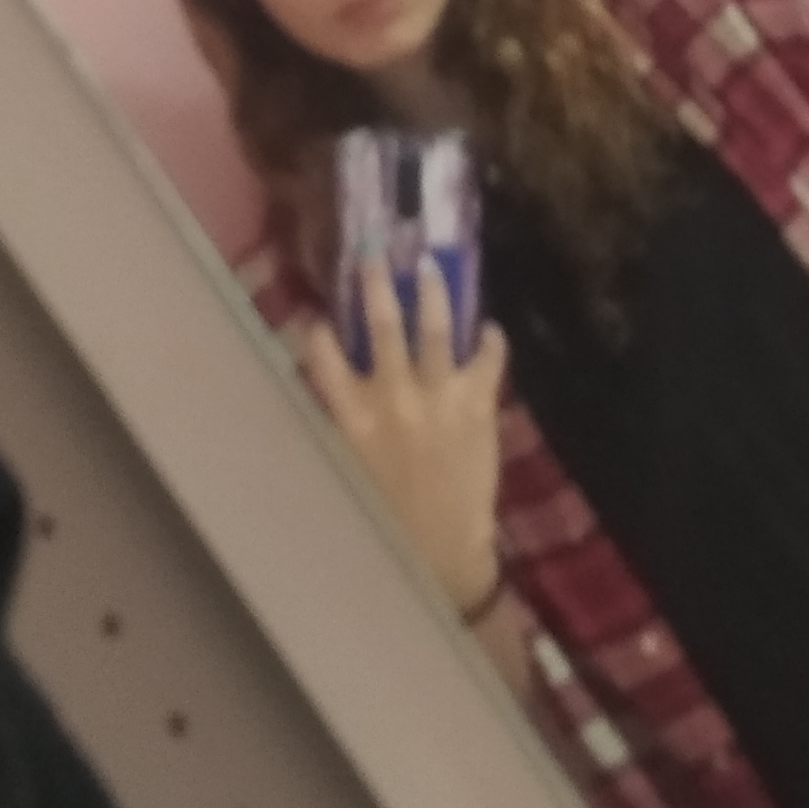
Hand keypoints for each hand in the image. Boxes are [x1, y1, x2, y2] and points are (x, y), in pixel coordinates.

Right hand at [297, 260, 506, 614]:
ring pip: (434, 327)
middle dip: (377, 284)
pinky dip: (490, 339)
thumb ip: (346, 421)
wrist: (440, 552)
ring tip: (432, 268)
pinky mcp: (478, 406)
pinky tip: (489, 329)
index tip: (318, 313)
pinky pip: (488, 357)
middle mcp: (391, 399)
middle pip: (381, 324)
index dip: (318, 330)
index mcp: (351, 417)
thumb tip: (342, 382)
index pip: (322, 356)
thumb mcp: (349, 467)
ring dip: (434, 293)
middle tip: (377, 255)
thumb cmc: (386, 517)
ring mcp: (438, 398)